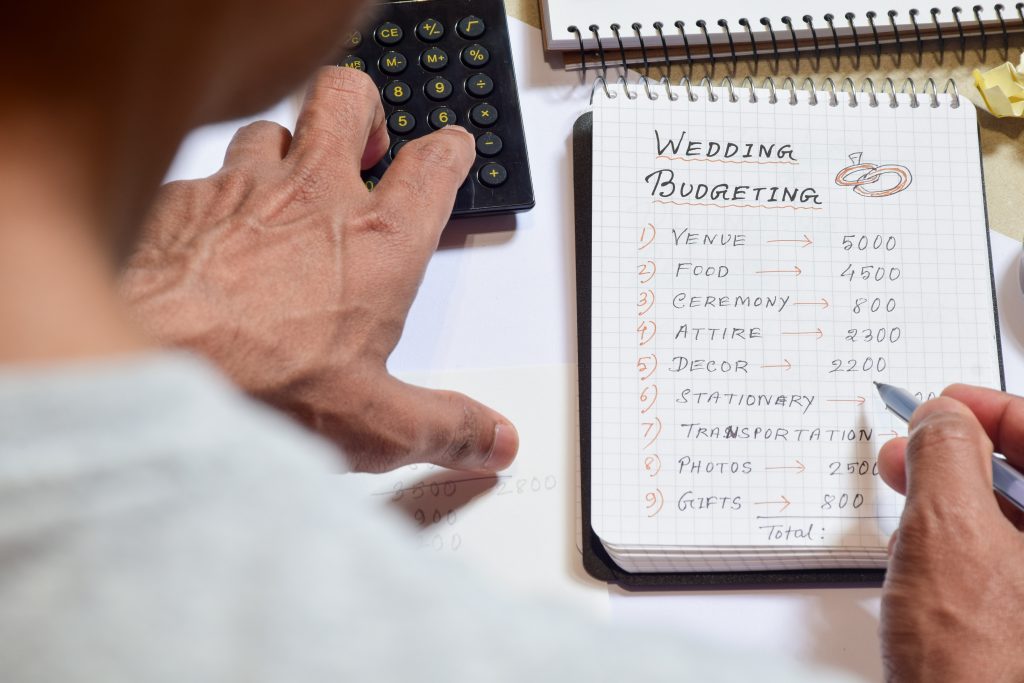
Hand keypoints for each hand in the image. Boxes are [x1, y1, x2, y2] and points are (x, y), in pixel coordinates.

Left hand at [121, 66, 517, 472]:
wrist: (147, 363)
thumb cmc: (259, 380)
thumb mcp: (375, 425)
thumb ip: (445, 427)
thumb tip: (494, 440)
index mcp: (378, 242)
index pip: (433, 166)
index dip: (449, 152)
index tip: (451, 152)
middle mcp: (313, 196)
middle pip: (347, 100)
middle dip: (363, 110)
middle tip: (367, 144)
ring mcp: (242, 189)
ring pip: (272, 130)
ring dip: (287, 151)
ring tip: (288, 189)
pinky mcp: (181, 201)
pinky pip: (206, 175)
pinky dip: (218, 196)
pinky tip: (213, 236)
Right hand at [877, 385, 1023, 681]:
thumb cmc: (980, 668)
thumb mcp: (946, 535)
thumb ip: (944, 456)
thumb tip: (942, 417)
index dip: (989, 409)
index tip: (942, 405)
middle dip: (968, 454)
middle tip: (915, 447)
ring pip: (1017, 523)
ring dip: (959, 498)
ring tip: (906, 495)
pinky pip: (1008, 565)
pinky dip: (966, 545)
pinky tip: (927, 553)